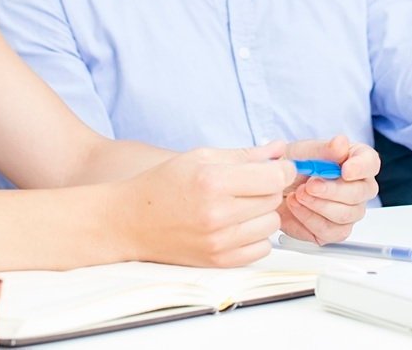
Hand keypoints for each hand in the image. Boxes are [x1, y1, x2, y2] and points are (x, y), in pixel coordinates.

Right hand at [119, 144, 295, 266]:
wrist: (130, 222)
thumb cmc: (163, 184)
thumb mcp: (201, 157)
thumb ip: (245, 154)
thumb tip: (279, 149)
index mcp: (212, 181)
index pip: (274, 177)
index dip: (281, 170)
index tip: (276, 168)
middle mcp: (217, 214)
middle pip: (274, 199)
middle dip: (268, 188)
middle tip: (248, 185)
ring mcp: (218, 242)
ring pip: (271, 224)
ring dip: (262, 213)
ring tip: (239, 205)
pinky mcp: (218, 262)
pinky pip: (261, 249)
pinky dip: (255, 236)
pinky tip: (236, 225)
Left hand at [277, 135, 379, 244]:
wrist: (275, 188)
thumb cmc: (292, 167)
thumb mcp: (302, 152)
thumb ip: (323, 149)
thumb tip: (341, 143)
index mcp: (356, 161)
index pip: (370, 163)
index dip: (360, 168)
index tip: (345, 170)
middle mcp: (358, 188)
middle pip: (360, 193)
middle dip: (332, 190)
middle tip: (310, 185)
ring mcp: (349, 212)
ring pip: (345, 215)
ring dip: (318, 205)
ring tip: (298, 194)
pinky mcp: (335, 231)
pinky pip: (330, 232)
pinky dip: (309, 219)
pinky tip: (296, 207)